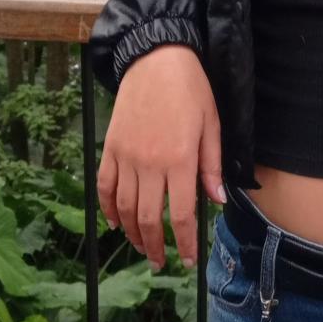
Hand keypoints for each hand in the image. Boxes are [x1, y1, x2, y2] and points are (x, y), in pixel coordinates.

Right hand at [97, 44, 224, 270]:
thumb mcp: (212, 124)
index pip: (181, 216)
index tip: (188, 260)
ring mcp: (126, 157)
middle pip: (149, 219)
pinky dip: (108, 208)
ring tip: (141, 247)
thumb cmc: (191, 89)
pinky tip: (115, 222)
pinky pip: (105, 186)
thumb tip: (217, 201)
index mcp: (179, 160)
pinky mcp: (110, 148)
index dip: (185, 243)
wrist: (155, 59)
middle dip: (155, 247)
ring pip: (125, 209)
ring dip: (132, 233)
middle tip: (160, 263)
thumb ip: (212, 165)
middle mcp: (150, 164)